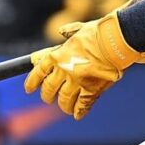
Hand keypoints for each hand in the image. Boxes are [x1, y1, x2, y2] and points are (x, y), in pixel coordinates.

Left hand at [25, 9, 144, 119]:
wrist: (115, 41)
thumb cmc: (98, 33)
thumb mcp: (79, 29)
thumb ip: (69, 32)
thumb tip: (62, 31)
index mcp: (57, 56)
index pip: (38, 72)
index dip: (32, 83)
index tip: (29, 89)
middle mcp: (63, 71)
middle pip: (49, 89)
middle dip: (47, 96)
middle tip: (48, 99)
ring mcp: (77, 82)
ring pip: (64, 100)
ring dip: (64, 105)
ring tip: (65, 108)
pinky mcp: (92, 90)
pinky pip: (82, 105)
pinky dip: (80, 111)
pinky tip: (78, 115)